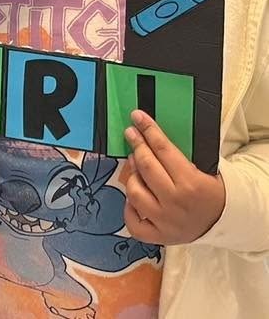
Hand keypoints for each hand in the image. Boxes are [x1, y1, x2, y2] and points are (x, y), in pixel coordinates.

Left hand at [123, 109, 224, 244]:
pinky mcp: (159, 236)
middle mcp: (176, 202)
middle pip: (146, 167)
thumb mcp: (203, 168)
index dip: (148, 130)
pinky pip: (133, 223)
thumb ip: (178, 154)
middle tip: (130, 132)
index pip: (163, 150)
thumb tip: (149, 133)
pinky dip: (129, 209)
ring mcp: (165, 221)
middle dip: (137, 145)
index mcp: (191, 183)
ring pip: (134, 192)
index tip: (137, 117)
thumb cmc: (209, 189)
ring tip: (135, 165)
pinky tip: (133, 198)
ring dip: (131, 175)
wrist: (223, 221)